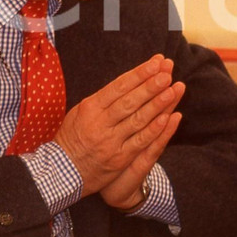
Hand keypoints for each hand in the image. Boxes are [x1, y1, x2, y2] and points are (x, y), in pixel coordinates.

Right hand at [53, 54, 185, 195]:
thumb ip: (101, 99)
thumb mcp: (79, 113)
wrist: (63, 173)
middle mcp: (100, 123)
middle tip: (167, 72)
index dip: (138, 73)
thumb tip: (126, 82)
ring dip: (157, 103)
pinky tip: (168, 117)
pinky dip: (154, 129)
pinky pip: (140, 142)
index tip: (155, 63)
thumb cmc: (72, 138)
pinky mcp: (119, 159)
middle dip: (150, 85)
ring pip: (137, 119)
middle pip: (129, 101)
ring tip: (173, 89)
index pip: (118, 86)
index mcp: (90, 108)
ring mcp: (110, 141)